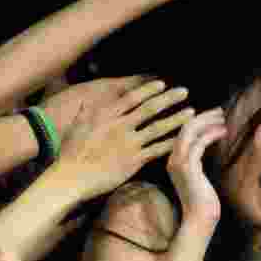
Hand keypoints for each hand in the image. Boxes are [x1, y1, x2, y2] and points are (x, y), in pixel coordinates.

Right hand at [56, 79, 194, 198]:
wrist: (71, 177)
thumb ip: (84, 113)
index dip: (149, 90)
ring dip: (176, 119)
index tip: (162, 83)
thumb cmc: (70, 153)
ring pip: (158, 128)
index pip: (132, 97)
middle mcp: (120, 126)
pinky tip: (183, 139)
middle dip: (169, 99)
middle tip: (184, 91)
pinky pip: (157, 149)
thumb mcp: (75, 127)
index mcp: (106, 115)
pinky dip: (171, 143)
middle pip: (150, 109)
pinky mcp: (134, 160)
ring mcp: (128, 143)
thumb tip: (85, 102)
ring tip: (191, 112)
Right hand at [166, 108, 226, 224]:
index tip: (214, 115)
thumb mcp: (200, 176)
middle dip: (203, 116)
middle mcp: (172, 159)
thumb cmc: (204, 201)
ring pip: (190, 131)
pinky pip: (199, 142)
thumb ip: (200, 161)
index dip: (198, 120)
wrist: (200, 219)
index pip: (183, 133)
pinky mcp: (188, 167)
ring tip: (223, 118)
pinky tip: (223, 131)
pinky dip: (211, 133)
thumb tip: (211, 144)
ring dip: (208, 121)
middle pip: (185, 127)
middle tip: (220, 111)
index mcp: (174, 161)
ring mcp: (178, 162)